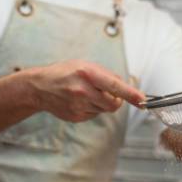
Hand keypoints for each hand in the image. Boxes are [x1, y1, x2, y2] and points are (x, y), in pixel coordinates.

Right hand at [28, 60, 144, 121]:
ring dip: (102, 103)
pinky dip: (92, 108)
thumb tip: (126, 87)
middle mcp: (83, 90)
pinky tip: (80, 100)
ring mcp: (79, 106)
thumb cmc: (64, 73)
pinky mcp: (76, 116)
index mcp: (87, 73)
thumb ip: (107, 75)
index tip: (142, 100)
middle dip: (116, 100)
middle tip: (108, 93)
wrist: (39, 87)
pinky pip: (94, 115)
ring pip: (104, 110)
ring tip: (87, 93)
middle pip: (113, 104)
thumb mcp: (85, 65)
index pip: (115, 86)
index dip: (130, 94)